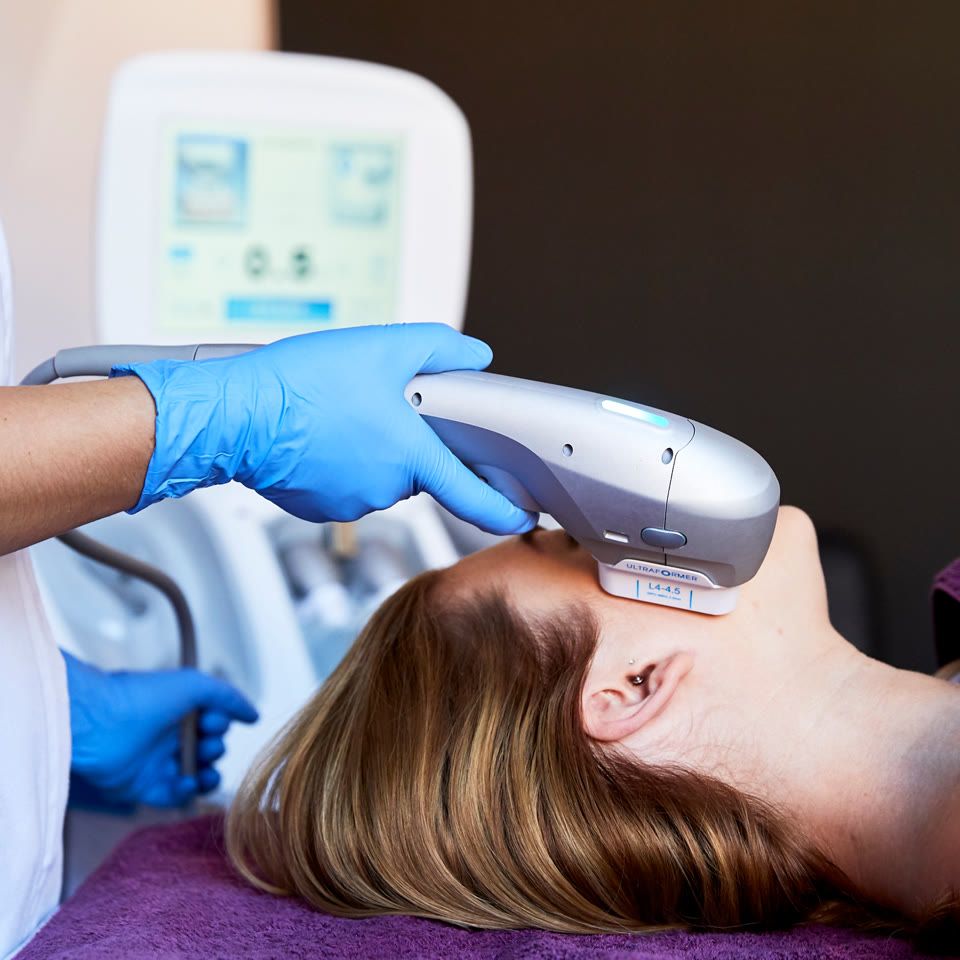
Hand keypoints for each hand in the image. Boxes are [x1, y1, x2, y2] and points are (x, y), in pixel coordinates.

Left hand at [63, 651, 257, 807]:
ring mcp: (157, 762)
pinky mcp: (143, 787)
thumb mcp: (195, 685)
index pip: (214, 722)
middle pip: (208, 750)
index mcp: (180, 709)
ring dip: (208, 775)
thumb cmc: (142, 697)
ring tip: (205, 773)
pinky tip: (185, 782)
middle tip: (205, 745)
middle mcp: (170, 735)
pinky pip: (173, 796)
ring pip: (195, 775)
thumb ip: (229, 697)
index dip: (220, 724)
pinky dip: (185, 792)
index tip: (212, 722)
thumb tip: (254, 715)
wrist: (98, 723)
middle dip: (215, 749)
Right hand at [113, 324, 536, 533]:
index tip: (521, 516)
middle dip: (408, 443)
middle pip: (417, 470)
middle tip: (378, 407)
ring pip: (379, 476)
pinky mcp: (320, 506)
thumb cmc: (299, 384)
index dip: (502, 508)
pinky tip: (319, 435)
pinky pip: (345, 484)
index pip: (471, 494)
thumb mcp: (380, 348)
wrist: (234, 415)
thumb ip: (439, 349)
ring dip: (371, 450)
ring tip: (338, 414)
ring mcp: (351, 501)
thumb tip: (477, 357)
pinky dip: (340, 463)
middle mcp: (385, 486)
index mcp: (409, 454)